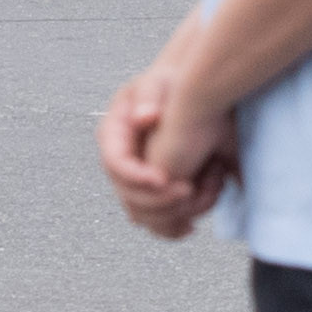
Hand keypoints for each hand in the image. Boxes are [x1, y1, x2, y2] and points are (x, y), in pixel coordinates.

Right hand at [96, 59, 225, 238]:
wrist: (189, 97)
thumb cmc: (171, 86)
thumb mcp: (158, 83)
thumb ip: (150, 96)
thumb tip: (144, 118)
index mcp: (113, 135)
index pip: (115, 164)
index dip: (136, 176)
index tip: (164, 178)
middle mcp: (119, 163)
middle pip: (127, 196)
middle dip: (158, 199)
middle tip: (189, 189)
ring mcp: (134, 182)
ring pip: (141, 215)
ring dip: (170, 214)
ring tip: (199, 196)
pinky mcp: (151, 195)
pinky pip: (155, 223)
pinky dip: (171, 228)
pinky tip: (190, 225)